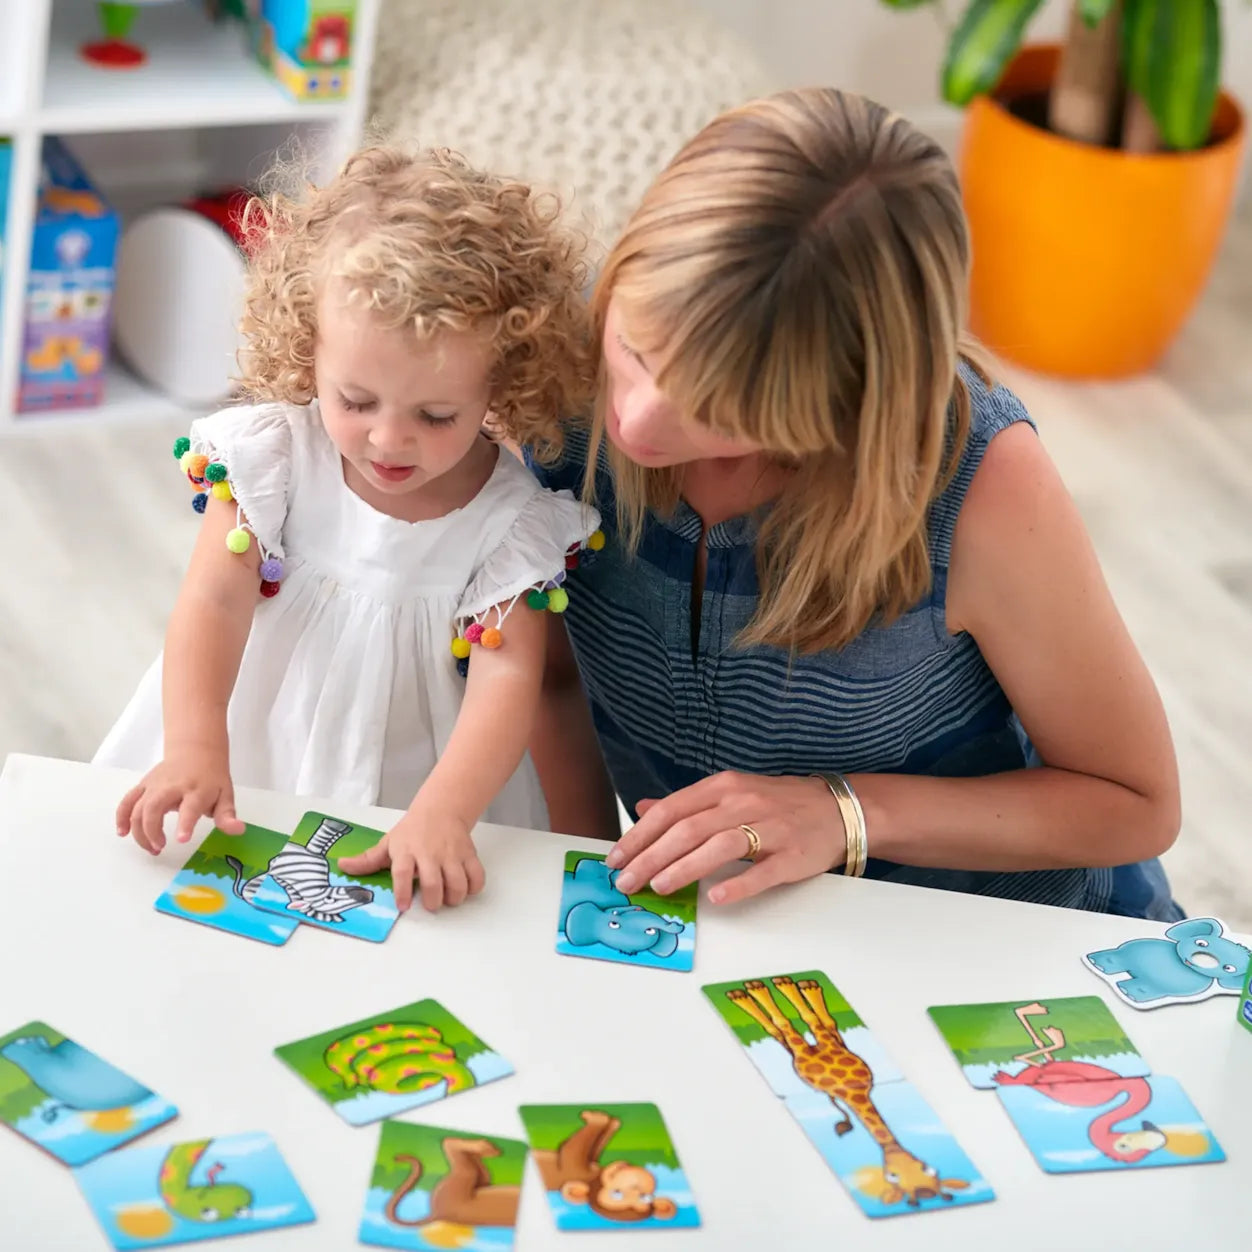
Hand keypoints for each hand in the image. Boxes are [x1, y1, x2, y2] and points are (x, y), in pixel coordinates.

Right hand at [116, 749, 243, 854]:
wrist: (196, 750)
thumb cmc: (212, 777)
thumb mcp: (226, 794)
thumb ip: (228, 815)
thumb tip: (238, 830)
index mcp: (197, 789)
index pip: (190, 807)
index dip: (185, 823)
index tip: (181, 840)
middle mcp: (173, 786)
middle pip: (154, 807)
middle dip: (152, 830)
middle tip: (160, 847)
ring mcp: (155, 784)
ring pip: (138, 807)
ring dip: (139, 831)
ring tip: (152, 848)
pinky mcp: (144, 785)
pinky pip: (128, 800)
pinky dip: (122, 817)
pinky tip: (123, 833)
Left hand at [338, 808, 485, 912]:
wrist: (442, 808)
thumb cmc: (412, 831)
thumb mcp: (388, 843)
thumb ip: (367, 860)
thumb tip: (341, 866)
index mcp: (406, 851)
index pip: (402, 872)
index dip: (402, 891)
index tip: (403, 905)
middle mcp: (429, 853)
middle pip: (433, 882)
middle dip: (433, 900)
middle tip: (430, 904)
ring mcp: (451, 853)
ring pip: (457, 883)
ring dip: (454, 897)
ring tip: (448, 898)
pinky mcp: (469, 854)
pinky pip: (477, 876)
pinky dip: (473, 888)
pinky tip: (465, 888)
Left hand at [607, 773, 846, 904]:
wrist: (837, 808)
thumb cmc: (776, 804)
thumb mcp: (729, 793)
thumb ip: (687, 804)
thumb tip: (643, 810)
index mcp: (723, 787)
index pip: (672, 809)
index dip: (640, 834)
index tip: (616, 857)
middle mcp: (743, 803)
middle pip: (689, 829)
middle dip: (651, 856)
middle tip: (626, 881)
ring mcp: (770, 828)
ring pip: (720, 846)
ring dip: (685, 868)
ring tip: (658, 887)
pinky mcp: (793, 855)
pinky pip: (762, 871)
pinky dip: (737, 884)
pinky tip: (714, 897)